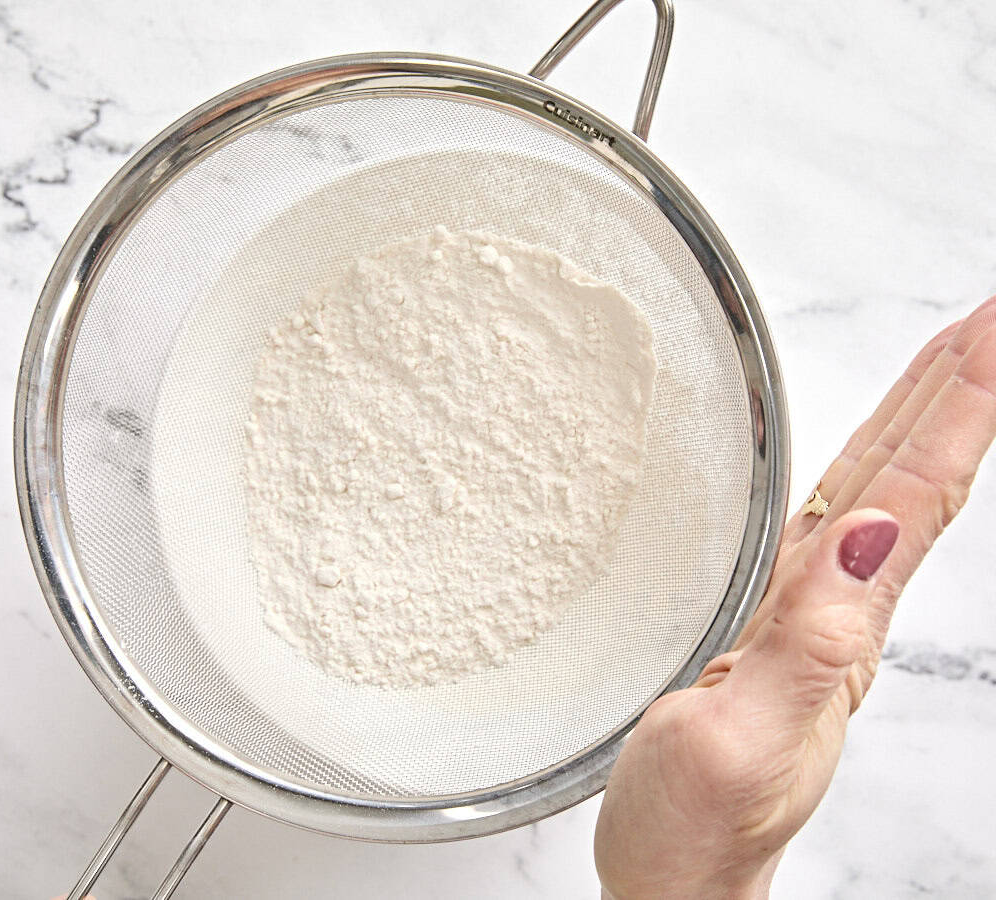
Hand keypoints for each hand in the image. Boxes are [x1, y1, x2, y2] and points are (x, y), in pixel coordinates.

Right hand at [593, 297, 995, 898]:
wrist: (678, 890)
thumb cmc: (693, 833)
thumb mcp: (734, 742)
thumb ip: (805, 645)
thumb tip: (866, 538)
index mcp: (836, 631)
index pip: (913, 500)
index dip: (957, 411)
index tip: (990, 329)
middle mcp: (838, 620)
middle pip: (912, 485)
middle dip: (956, 394)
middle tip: (987, 316)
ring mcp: (811, 628)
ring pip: (878, 501)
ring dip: (920, 425)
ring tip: (945, 362)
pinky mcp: (775, 636)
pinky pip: (833, 532)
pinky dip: (862, 477)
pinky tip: (857, 463)